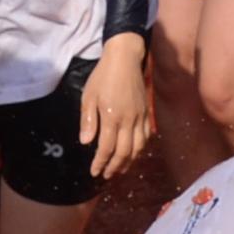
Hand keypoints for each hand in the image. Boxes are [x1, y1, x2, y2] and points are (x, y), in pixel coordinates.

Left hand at [77, 35, 153, 179]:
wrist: (125, 58)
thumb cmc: (102, 76)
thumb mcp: (88, 96)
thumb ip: (88, 120)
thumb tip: (86, 142)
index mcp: (111, 116)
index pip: (107, 148)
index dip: (100, 162)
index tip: (94, 172)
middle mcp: (128, 120)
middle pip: (124, 152)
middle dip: (114, 167)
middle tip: (106, 175)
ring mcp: (140, 117)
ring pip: (138, 147)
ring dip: (129, 161)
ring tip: (120, 169)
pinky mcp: (146, 112)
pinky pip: (146, 136)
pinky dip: (140, 149)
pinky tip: (133, 153)